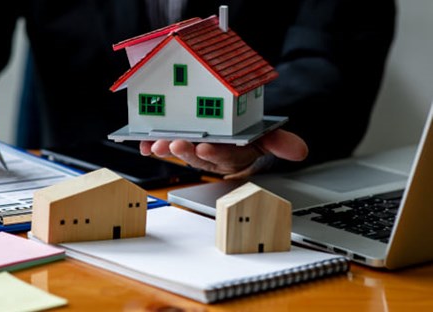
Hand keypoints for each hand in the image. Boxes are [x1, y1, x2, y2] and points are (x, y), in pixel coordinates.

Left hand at [139, 129, 307, 178]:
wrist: (236, 139)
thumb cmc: (248, 137)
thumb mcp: (266, 137)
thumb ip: (280, 142)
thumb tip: (300, 150)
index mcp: (231, 152)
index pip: (224, 155)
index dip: (214, 152)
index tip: (206, 148)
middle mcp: (210, 154)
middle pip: (197, 155)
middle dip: (185, 150)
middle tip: (175, 143)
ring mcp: (193, 149)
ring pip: (179, 151)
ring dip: (166, 148)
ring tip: (155, 145)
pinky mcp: (179, 142)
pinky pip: (163, 145)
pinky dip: (150, 144)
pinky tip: (141, 144)